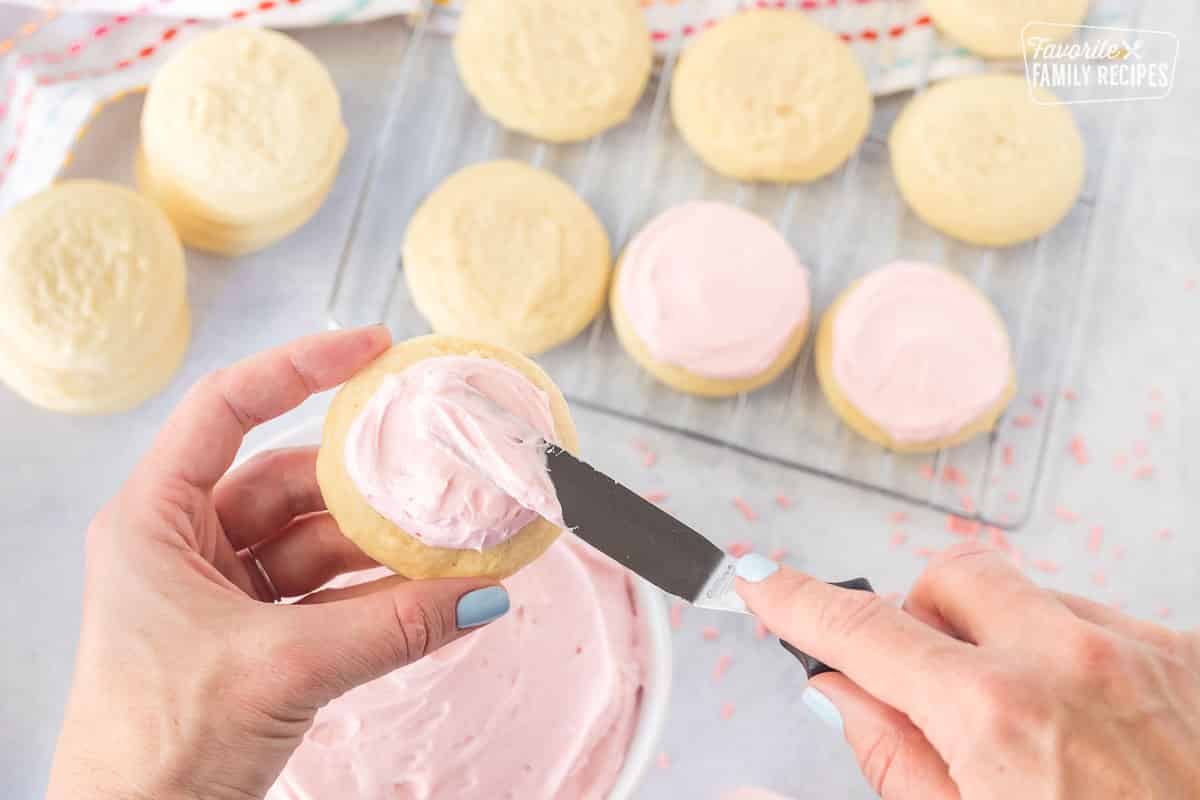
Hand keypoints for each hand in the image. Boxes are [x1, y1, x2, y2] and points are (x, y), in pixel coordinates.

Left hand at [48, 328, 510, 799]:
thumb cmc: (158, 744)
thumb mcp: (284, 668)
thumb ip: (392, 628)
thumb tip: (486, 594)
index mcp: (153, 521)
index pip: (226, 408)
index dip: (298, 367)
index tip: (371, 349)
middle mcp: (182, 543)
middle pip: (286, 482)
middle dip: (363, 486)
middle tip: (433, 471)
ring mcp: (217, 591)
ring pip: (312, 544)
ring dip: (379, 550)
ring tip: (447, 546)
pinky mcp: (249, 635)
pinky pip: (322, 596)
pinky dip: (373, 597)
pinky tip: (427, 597)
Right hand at [735, 543, 1199, 798]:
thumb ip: (893, 761)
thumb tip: (841, 694)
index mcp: (998, 717)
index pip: (864, 630)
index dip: (799, 602)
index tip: (764, 582)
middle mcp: (1071, 663)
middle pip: (953, 577)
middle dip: (924, 618)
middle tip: (933, 686)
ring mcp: (1140, 653)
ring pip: (1034, 599)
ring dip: (1010, 645)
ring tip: (1037, 733)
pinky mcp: (1190, 659)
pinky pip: (1104, 623)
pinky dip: (1076, 661)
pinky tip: (1094, 731)